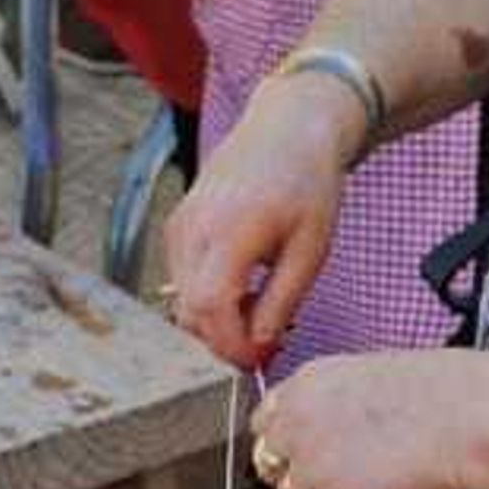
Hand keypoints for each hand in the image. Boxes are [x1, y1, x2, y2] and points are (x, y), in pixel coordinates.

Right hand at [166, 74, 359, 368]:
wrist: (287, 129)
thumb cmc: (307, 184)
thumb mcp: (310, 249)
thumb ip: (281, 302)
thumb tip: (258, 347)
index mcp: (230, 230)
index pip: (209, 309)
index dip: (231, 346)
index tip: (262, 359)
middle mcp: (194, 227)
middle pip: (189, 311)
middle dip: (224, 340)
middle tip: (267, 345)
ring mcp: (181, 224)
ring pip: (182, 298)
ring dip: (217, 320)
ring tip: (262, 309)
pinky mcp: (178, 224)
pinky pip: (183, 278)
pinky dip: (208, 296)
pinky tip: (245, 287)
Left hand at [253, 352, 482, 488]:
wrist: (475, 416)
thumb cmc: (452, 393)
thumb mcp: (378, 378)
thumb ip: (344, 406)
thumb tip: (345, 435)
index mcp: (311, 382)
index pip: (267, 423)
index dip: (290, 448)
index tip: (310, 461)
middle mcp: (300, 420)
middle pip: (271, 467)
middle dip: (302, 482)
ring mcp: (313, 464)